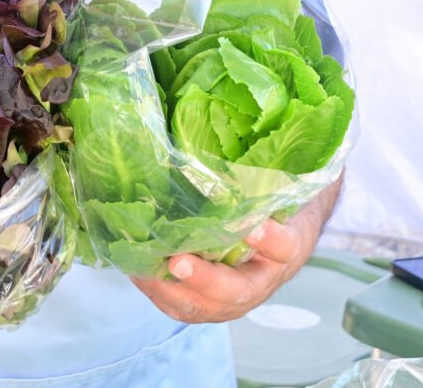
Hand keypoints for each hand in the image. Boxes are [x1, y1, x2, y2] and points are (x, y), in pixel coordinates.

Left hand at [131, 176, 342, 324]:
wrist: (283, 234)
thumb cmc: (274, 199)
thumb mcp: (278, 182)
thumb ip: (264, 165)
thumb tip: (232, 115)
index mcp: (287, 245)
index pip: (285, 247)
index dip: (270, 241)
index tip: (251, 227)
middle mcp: (263, 278)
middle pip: (238, 290)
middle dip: (205, 278)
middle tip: (178, 260)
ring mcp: (237, 296)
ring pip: (208, 306)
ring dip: (173, 290)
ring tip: (144, 269)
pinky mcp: (213, 303)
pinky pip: (185, 307)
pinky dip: (160, 293)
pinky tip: (136, 270)